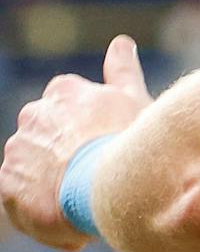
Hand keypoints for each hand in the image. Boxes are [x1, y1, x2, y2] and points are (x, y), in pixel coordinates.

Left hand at [2, 37, 152, 251]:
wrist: (106, 188)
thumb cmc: (127, 140)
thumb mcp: (134, 99)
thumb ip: (122, 70)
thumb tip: (121, 42)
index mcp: (63, 91)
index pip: (67, 101)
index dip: (87, 122)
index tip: (103, 137)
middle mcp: (32, 116)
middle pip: (46, 131)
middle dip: (63, 146)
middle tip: (92, 165)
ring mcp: (16, 151)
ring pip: (32, 162)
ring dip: (50, 174)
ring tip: (81, 193)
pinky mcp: (6, 186)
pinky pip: (20, 194)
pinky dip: (38, 201)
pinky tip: (66, 209)